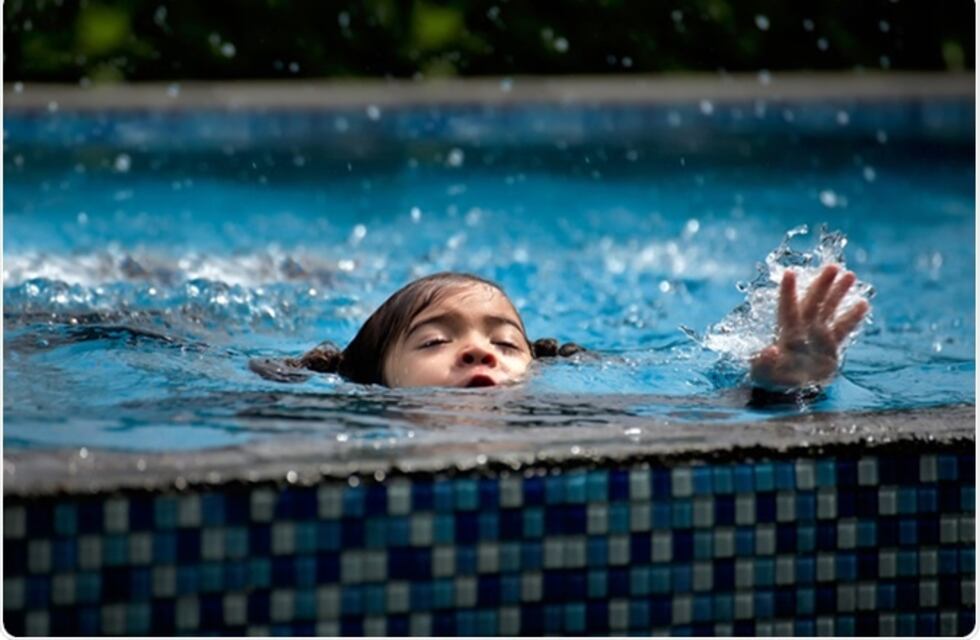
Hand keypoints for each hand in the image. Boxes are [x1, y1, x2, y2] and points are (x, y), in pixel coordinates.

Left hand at [750, 264, 869, 389]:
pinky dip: (852, 317)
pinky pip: (843, 329)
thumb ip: (763, 363)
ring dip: (838, 293)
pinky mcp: (830, 347)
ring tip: (850, 275)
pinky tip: (863, 303)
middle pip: (812, 302)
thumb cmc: (769, 379)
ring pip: (829, 310)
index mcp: (785, 333)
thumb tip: (770, 351)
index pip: (786, 308)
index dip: (788, 291)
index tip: (789, 272)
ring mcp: (817, 336)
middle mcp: (802, 329)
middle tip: (833, 266)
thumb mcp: (762, 373)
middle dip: (822, 284)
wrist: (787, 391)